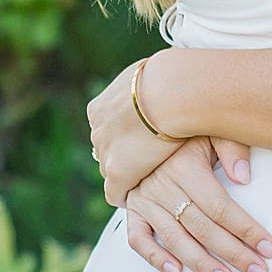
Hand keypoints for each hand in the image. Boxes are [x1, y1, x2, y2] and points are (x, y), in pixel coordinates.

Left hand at [87, 58, 176, 207]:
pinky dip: (128, 195)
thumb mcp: (150, 74)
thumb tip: (155, 80)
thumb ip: (145, 85)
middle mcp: (98, 130)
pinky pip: (117, 193)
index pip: (107, 128)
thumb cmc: (171, 78)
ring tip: (151, 176)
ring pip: (112, 170)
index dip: (124, 135)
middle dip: (124, 153)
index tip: (139, 137)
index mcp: (100, 107)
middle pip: (107, 149)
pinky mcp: (119, 173)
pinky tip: (144, 198)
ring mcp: (106, 152)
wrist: (173, 91)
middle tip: (148, 156)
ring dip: (129, 172)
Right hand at [124, 136, 271, 271]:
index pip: (221, 207)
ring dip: (202, 264)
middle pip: (203, 228)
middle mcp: (163, 187)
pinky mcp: (133, 209)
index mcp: (184, 167)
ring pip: (175, 240)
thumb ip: (231, 147)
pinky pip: (138, 239)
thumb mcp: (211, 128)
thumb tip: (245, 177)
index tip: (269, 248)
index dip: (246, 229)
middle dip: (234, 254)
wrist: (147, 122)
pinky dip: (155, 257)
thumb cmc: (189, 129)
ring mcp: (145, 200)